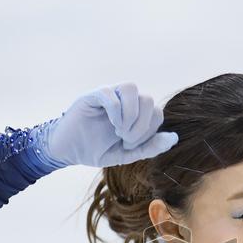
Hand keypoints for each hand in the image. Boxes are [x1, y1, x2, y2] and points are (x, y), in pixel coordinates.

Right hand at [42, 83, 178, 167]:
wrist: (69, 151)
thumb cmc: (96, 149)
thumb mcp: (127, 154)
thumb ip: (150, 147)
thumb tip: (174, 138)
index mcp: (136, 114)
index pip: (156, 112)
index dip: (149, 131)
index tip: (131, 145)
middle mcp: (125, 101)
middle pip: (148, 99)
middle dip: (141, 126)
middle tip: (125, 139)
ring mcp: (109, 95)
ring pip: (131, 88)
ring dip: (130, 114)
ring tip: (119, 130)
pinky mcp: (93, 95)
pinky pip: (110, 94)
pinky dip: (115, 111)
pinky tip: (110, 125)